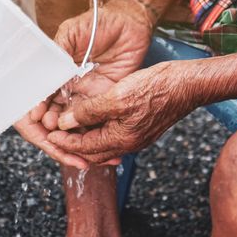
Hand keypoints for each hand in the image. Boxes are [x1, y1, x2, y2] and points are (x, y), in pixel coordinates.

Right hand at [15, 0, 154, 166]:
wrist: (131, 22)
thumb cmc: (100, 22)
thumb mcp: (71, 33)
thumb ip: (55, 53)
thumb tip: (40, 76)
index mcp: (56, 73)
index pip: (38, 100)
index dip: (36, 113)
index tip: (39, 120)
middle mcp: (68, 87)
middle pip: (52, 117)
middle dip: (50, 132)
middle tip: (55, 138)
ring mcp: (86, 95)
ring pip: (72, 124)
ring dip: (69, 138)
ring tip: (72, 148)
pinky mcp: (106, 98)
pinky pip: (95, 120)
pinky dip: (90, 133)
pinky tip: (89, 144)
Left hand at [45, 61, 197, 162]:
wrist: (188, 85)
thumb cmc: (157, 88)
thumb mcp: (118, 96)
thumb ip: (90, 111)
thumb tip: (65, 122)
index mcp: (122, 139)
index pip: (84, 147)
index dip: (64, 140)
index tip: (48, 134)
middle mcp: (129, 143)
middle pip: (93, 151)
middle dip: (72, 144)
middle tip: (55, 134)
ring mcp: (137, 137)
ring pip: (104, 144)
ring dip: (86, 137)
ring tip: (71, 126)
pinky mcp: (142, 128)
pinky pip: (115, 135)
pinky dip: (100, 131)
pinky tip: (95, 120)